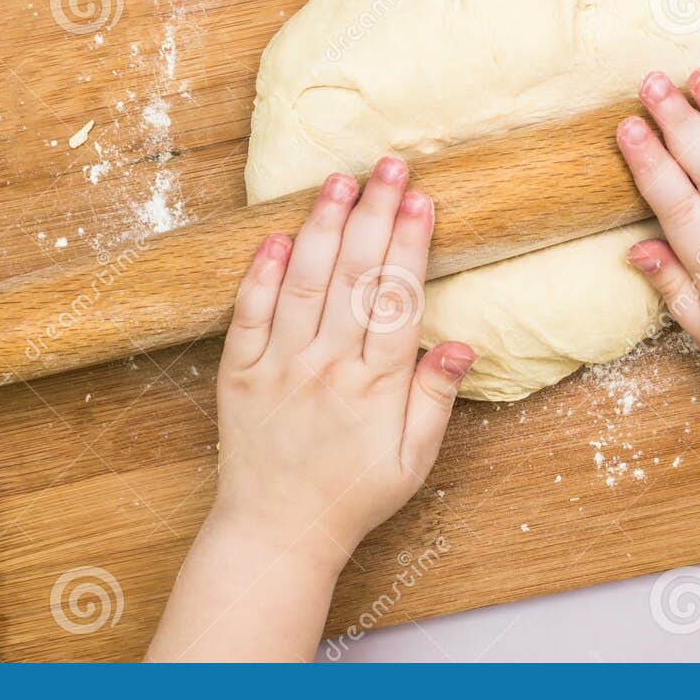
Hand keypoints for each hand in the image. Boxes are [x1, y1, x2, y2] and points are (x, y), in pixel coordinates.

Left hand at [209, 157, 474, 572]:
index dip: (411, 244)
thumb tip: (461, 345)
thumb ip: (434, 399)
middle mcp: (326, 368)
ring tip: (340, 181)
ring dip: (322, 227)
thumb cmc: (353, 495)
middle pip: (354, 276)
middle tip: (389, 165)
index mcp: (374, 386)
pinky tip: (276, 235)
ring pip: (303, 284)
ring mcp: (278, 368)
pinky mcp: (238, 375)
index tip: (423, 198)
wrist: (277, 533)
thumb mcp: (413, 460)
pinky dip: (260, 273)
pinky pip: (248, 315)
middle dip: (374, 214)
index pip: (397, 299)